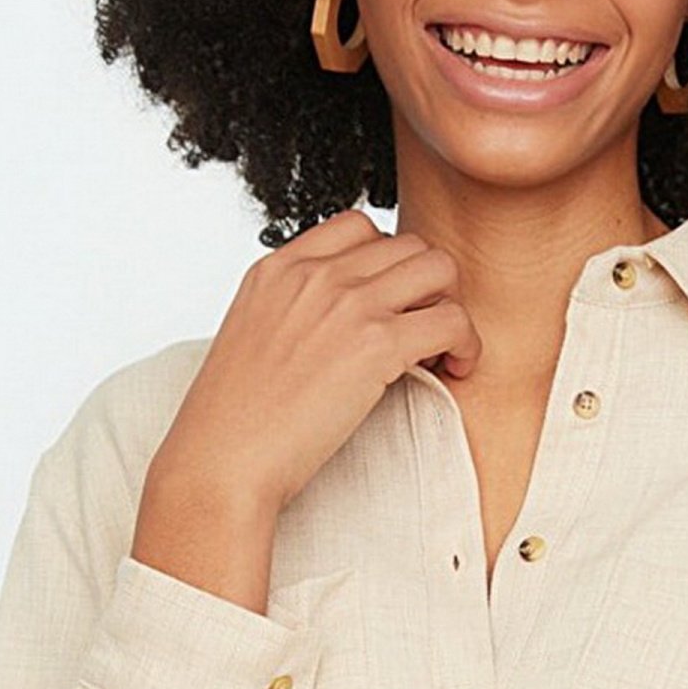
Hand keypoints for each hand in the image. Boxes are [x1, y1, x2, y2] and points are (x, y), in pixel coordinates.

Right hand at [147, 207, 480, 519]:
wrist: (221, 460)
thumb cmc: (233, 420)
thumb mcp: (251, 336)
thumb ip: (292, 311)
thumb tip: (339, 323)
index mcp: (278, 267)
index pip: (358, 227)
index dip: (387, 263)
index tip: (390, 304)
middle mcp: (315, 274)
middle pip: (408, 243)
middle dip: (426, 286)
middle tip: (423, 332)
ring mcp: (347, 303)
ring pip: (439, 268)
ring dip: (451, 306)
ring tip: (440, 350)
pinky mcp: (376, 344)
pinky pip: (452, 320)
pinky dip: (465, 344)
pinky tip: (452, 370)